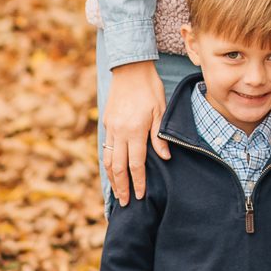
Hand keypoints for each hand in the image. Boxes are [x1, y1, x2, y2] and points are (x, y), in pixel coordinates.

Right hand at [105, 59, 170, 203]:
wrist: (130, 68)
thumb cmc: (150, 88)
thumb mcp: (161, 111)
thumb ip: (160, 136)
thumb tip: (165, 158)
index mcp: (135, 130)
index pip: (136, 164)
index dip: (138, 182)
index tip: (140, 195)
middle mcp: (120, 132)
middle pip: (118, 167)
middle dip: (122, 187)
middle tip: (126, 202)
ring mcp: (111, 128)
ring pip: (108, 159)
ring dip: (112, 178)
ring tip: (117, 193)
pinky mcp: (106, 122)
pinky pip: (105, 147)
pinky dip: (107, 163)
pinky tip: (111, 171)